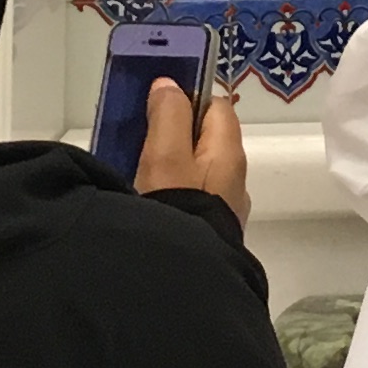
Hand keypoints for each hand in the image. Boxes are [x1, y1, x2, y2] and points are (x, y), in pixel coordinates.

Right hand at [136, 75, 252, 227]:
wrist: (180, 282)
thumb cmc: (176, 209)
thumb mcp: (165, 155)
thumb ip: (169, 116)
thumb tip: (171, 85)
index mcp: (230, 154)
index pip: (217, 107)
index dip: (189, 97)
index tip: (157, 99)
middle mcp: (234, 181)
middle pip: (206, 141)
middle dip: (175, 132)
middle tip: (138, 133)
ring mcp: (221, 210)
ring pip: (195, 172)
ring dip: (170, 164)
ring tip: (133, 164)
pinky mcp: (206, 234)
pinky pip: (188, 198)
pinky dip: (169, 190)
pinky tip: (143, 198)